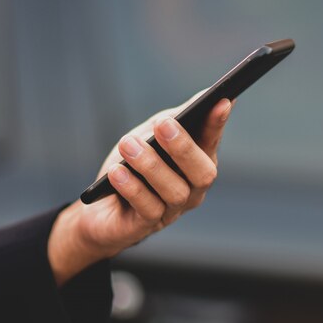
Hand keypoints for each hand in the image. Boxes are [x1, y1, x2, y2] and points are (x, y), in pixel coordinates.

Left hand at [48, 92, 233, 285]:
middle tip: (164, 125)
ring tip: (128, 145)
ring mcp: (173, 211)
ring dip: (151, 166)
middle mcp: (192, 190)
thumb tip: (204, 96)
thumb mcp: (149, 137)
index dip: (217, 124)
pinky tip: (117, 172)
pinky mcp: (147, 226)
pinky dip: (133, 188)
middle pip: (202, 173)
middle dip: (184, 148)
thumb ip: (174, 120)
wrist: (100, 210)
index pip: (212, 142)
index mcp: (197, 164)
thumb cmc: (131, 168)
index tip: (222, 100)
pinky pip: (148, 209)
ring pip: (175, 192)